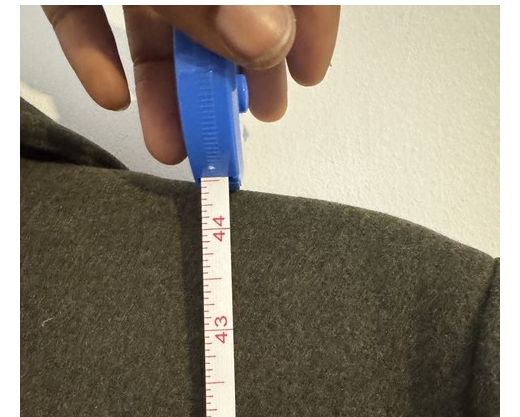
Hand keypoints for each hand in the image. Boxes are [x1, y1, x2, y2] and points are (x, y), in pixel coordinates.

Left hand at [42, 5, 339, 164]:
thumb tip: (270, 38)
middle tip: (245, 119)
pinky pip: (87, 4)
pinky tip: (112, 92)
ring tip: (173, 139)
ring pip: (155, 12)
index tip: (305, 75)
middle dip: (234, 70)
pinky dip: (97, 49)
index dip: (308, 19)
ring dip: (166, 82)